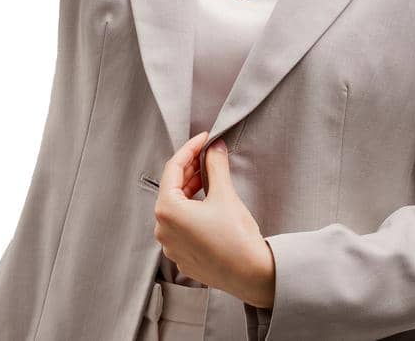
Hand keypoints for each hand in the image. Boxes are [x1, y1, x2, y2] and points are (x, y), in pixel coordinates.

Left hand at [151, 132, 276, 308]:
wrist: (252, 275)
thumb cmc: (236, 238)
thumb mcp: (224, 194)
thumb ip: (215, 166)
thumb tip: (214, 148)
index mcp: (167, 210)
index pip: (173, 169)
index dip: (189, 149)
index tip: (203, 138)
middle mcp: (162, 229)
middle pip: (172, 188)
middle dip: (190, 169)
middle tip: (207, 154)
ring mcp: (170, 246)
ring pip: (176, 208)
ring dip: (190, 190)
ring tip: (208, 176)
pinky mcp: (182, 256)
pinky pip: (181, 226)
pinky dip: (192, 211)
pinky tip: (207, 203)